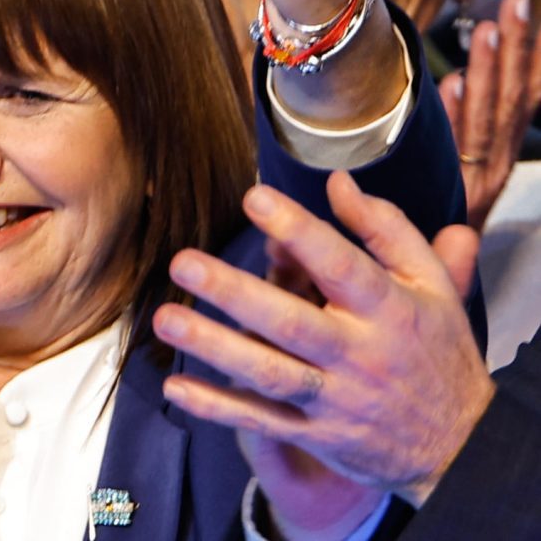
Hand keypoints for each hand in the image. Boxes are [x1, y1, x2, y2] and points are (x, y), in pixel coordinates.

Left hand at [153, 172, 493, 514]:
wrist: (467, 447)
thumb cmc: (437, 349)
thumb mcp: (431, 284)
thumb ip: (385, 229)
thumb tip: (337, 182)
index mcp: (389, 310)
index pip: (342, 266)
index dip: (300, 232)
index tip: (254, 198)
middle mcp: (360, 355)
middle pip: (292, 323)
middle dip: (236, 294)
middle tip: (183, 264)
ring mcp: (337, 399)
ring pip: (270, 373)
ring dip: (215, 348)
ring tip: (164, 320)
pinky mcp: (318, 435)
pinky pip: (263, 422)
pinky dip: (219, 408)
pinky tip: (175, 388)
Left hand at [441, 0, 540, 228]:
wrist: (429, 289)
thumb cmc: (433, 223)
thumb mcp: (452, 167)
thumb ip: (457, 126)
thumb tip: (455, 81)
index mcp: (497, 157)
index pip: (519, 97)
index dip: (525, 56)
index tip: (521, 13)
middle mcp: (494, 167)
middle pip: (511, 99)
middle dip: (516, 49)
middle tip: (515, 2)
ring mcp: (478, 183)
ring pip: (489, 120)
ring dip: (490, 72)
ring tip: (487, 30)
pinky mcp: (458, 200)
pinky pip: (458, 153)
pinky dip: (458, 118)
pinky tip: (456, 86)